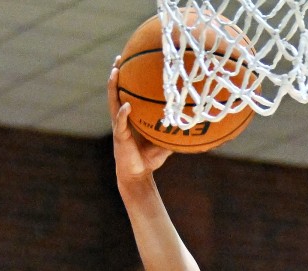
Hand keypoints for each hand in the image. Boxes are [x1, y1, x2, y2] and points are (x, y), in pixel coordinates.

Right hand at [108, 58, 172, 183]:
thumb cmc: (150, 159)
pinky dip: (124, 114)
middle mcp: (122, 119)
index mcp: (131, 118)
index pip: (127, 93)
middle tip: (118, 58)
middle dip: (116, 75)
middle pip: (116, 92)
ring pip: (113, 103)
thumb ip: (174, 132)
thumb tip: (194, 126)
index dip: (127, 79)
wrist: (138, 175)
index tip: (129, 62)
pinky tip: (127, 106)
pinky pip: (121, 123)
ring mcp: (119, 127)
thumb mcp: (164, 142)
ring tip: (115, 73)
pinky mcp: (119, 137)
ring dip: (113, 88)